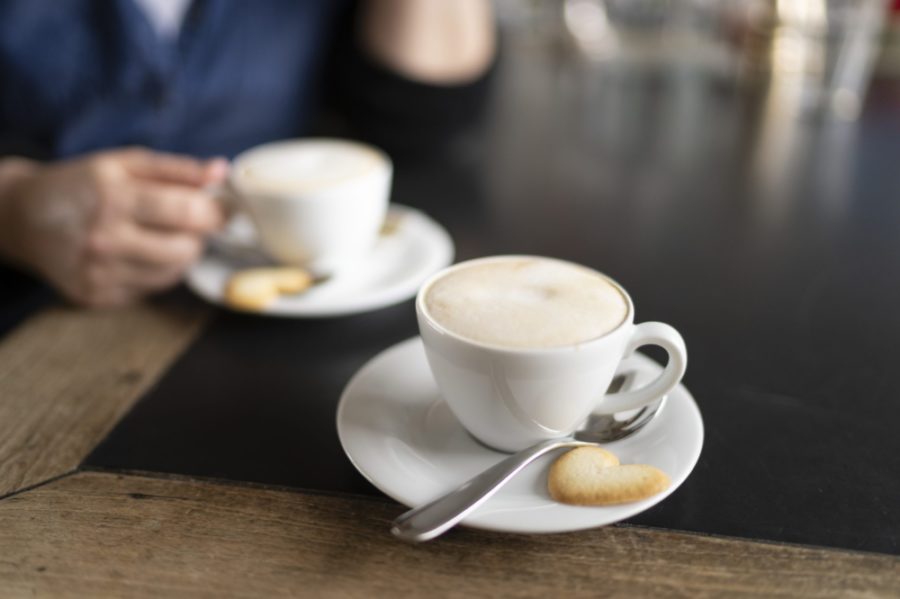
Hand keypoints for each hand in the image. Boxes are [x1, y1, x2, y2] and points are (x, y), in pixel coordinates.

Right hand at [0, 148, 227, 306]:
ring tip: (160, 236)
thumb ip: (177, 169)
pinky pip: (150, 290)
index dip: (215, 213)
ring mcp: (98, 272)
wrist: (22, 217)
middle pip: (186, 250)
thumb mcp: (123, 163)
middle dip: (197, 236)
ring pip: (172, 274)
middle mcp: (104, 238)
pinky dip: (154, 272)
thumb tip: (222, 173)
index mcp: (114, 197)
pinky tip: (136, 254)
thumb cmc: (81, 185)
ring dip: (179, 256)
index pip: (188, 212)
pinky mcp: (95, 296)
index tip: (220, 210)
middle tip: (187, 223)